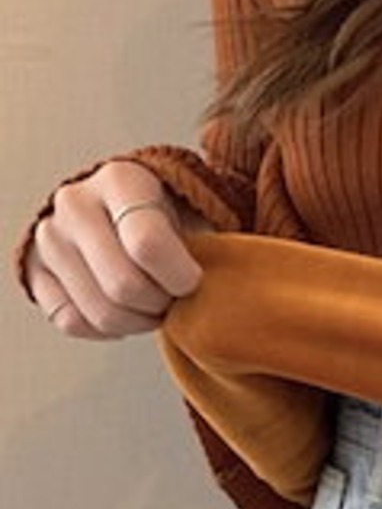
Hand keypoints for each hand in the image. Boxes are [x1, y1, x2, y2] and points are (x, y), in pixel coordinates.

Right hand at [23, 161, 203, 339]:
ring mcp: (50, 238)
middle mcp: (76, 203)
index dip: (180, 276)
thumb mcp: (196, 208)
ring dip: (138, 322)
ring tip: (157, 307)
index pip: (148, 243)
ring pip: (98, 311)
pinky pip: (72, 321)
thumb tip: (219, 284)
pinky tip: (129, 313)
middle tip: (177, 300)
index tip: (194, 281)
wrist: (126, 204)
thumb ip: (208, 239)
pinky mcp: (35, 270)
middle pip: (123, 284)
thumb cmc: (170, 209)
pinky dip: (108, 330)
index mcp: (121, 179)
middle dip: (161, 305)